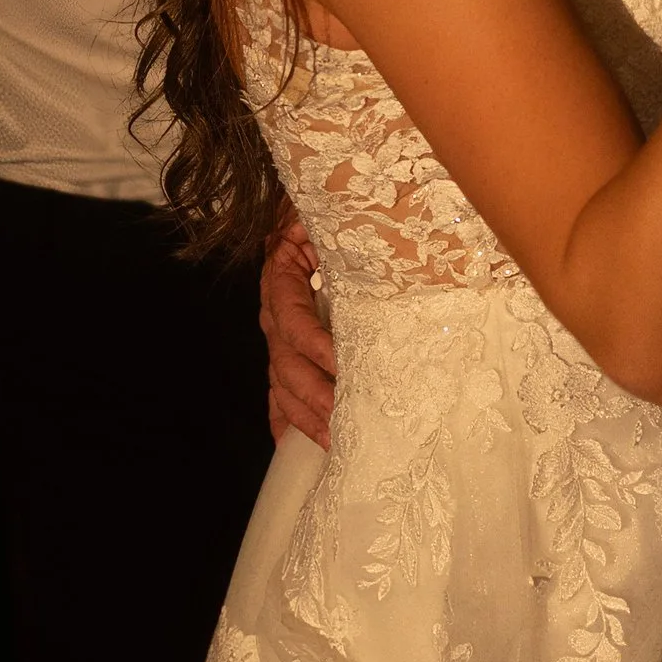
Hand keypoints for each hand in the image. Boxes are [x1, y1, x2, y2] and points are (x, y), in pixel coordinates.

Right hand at [260, 220, 336, 449]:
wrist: (304, 213)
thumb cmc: (327, 216)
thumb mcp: (332, 220)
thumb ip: (345, 236)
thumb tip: (388, 250)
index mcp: (281, 278)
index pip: (294, 321)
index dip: (316, 345)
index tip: (342, 365)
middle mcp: (274, 311)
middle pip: (285, 362)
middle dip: (315, 395)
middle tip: (343, 421)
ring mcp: (275, 335)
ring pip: (281, 383)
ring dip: (304, 416)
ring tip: (331, 441)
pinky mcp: (283, 351)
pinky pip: (276, 391)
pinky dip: (284, 420)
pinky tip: (292, 448)